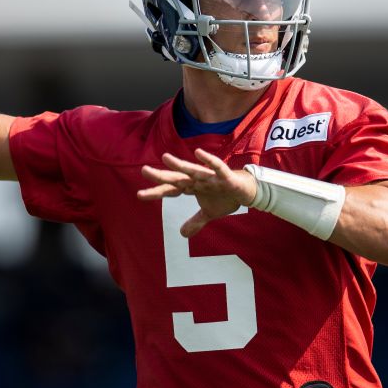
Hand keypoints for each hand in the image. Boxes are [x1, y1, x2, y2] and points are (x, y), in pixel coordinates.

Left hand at [137, 149, 257, 236]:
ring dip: (180, 165)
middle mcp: (198, 180)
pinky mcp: (225, 176)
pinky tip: (198, 153)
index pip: (171, 190)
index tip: (139, 195)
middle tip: (144, 170)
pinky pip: (216, 167)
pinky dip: (208, 160)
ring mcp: (211, 177)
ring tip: (165, 158)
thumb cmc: (226, 197)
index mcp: (192, 187)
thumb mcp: (209, 213)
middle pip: (177, 178)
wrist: (248, 192)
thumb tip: (182, 234)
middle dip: (162, 176)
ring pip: (193, 171)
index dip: (156, 192)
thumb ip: (195, 222)